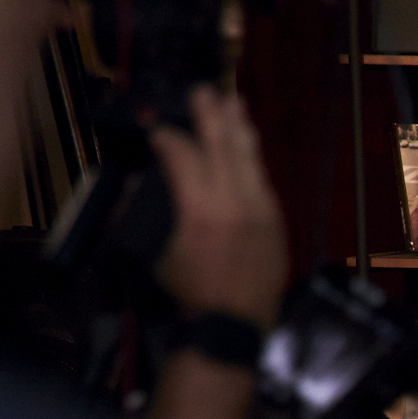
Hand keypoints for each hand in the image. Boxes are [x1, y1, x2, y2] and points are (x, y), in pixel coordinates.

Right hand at [150, 86, 287, 331]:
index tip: (159, 130)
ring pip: (250, 162)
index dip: (168, 138)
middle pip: (223, 147)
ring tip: (235, 106)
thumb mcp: (157, 254)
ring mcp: (262, 214)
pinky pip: (264, 185)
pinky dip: (253, 164)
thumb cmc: (191, 295)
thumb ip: (150, 215)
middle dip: (212, 116)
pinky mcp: (277, 226)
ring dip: (240, 131)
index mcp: (201, 211)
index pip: (183, 155)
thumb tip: (140, 187)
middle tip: (205, 92)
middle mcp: (236, 206)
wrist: (233, 326)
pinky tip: (248, 152)